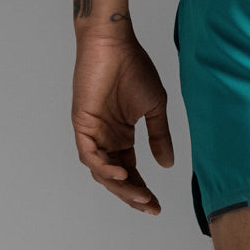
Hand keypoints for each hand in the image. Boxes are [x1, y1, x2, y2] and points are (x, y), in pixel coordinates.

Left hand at [71, 29, 174, 214]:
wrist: (115, 42)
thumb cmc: (133, 68)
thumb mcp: (154, 108)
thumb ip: (159, 137)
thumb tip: (167, 165)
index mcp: (121, 136)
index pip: (130, 172)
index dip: (142, 190)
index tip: (157, 205)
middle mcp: (105, 138)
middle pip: (116, 178)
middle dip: (133, 196)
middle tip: (150, 207)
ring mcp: (92, 132)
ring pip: (101, 172)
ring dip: (120, 187)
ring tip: (140, 196)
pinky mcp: (82, 123)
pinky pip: (89, 155)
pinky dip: (103, 168)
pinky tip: (121, 175)